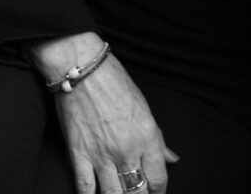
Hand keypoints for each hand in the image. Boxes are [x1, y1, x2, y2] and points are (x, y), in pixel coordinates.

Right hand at [32, 35, 177, 193]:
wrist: (81, 68)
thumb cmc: (114, 81)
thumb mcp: (144, 107)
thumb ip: (158, 139)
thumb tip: (172, 159)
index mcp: (147, 135)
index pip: (159, 179)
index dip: (159, 191)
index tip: (156, 193)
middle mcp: (127, 150)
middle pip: (138, 193)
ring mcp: (102, 155)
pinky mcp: (79, 156)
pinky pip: (85, 190)